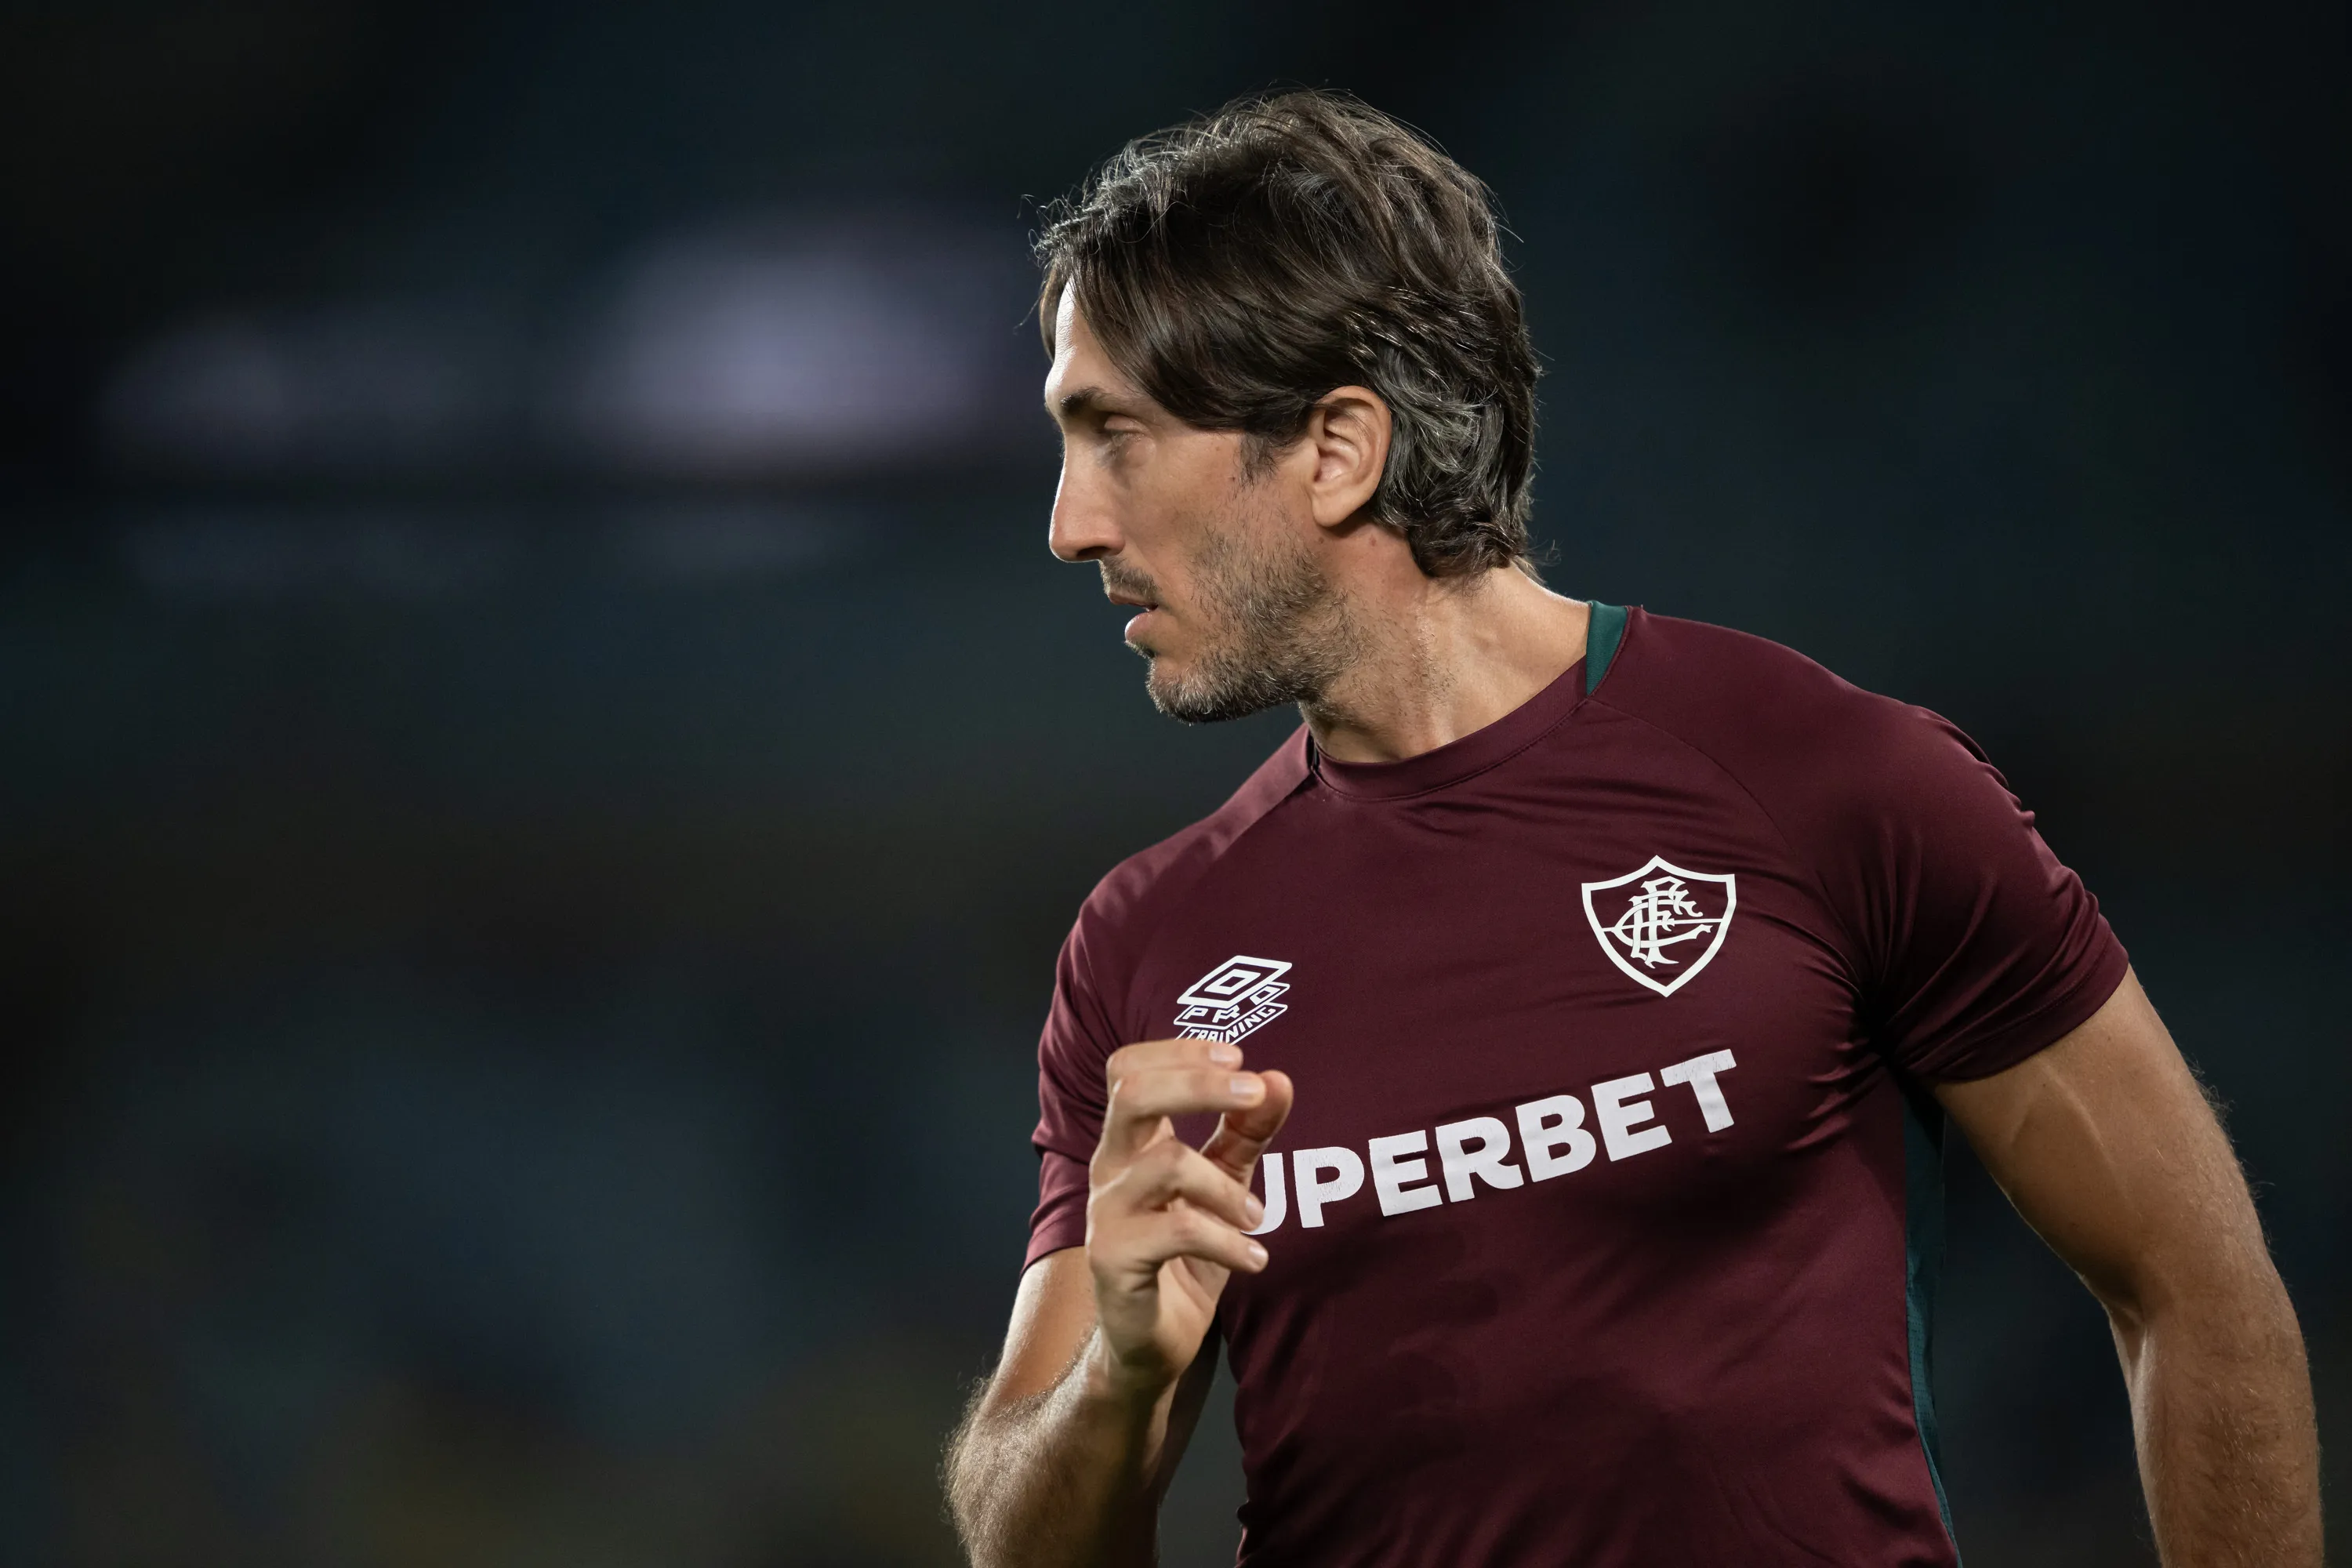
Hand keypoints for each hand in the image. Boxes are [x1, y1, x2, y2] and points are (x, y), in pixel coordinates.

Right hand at [1085, 1037, 1293, 1399]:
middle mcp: (1109, 1167)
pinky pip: (1178, 1232)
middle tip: (1255, 1093)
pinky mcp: (1115, 1260)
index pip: (1129, 1068)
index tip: (1239, 1059)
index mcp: (1130, 1141)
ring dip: (1228, 1187)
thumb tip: (1280, 1080)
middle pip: (1133, 1093)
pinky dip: (1229, 1242)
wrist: (1148, 1342)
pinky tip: (1254, 1259)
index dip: (1180, 1051)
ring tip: (1260, 1218)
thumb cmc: (1183, 1253)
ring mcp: (1107, 1213)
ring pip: (1167, 1164)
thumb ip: (1246, 1132)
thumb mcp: (1224, 1184)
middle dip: (1199, 1082)